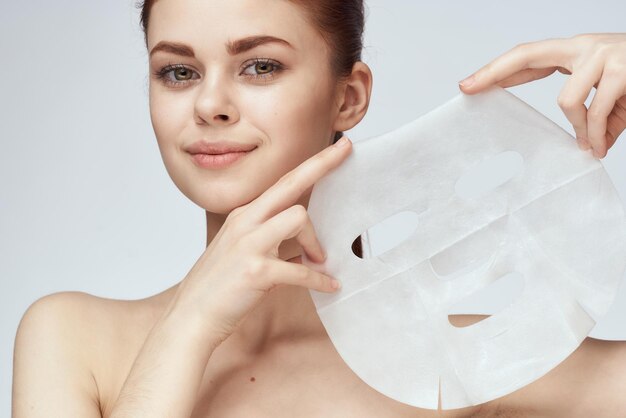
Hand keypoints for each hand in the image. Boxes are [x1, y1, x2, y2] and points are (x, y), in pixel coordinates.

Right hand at [170, 136, 351, 344]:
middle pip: (290, 183)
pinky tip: (330, 286)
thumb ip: (270, 238)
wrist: (191, 316)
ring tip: (320, 260)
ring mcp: (249, 244)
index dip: (312, 163)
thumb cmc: (218, 286)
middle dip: (321, 164)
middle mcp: (245, 221)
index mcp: (244, 214)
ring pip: (298, 218)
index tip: (337, 147)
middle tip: (346, 150)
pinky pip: (301, 269)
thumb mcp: (241, 250)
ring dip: (315, 241)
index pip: (283, 182)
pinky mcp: (256, 270)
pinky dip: (319, 279)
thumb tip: (306, 239)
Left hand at [458, 33, 625, 158]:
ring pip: (566, 99)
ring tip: (595, 144)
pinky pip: (596, 110)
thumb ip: (594, 117)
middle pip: (526, 53)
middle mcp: (586, 46)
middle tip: (467, 87)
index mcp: (578, 52)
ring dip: (580, 129)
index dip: (498, 71)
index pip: (528, 57)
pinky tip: (602, 145)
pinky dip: (598, 133)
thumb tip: (587, 145)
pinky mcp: (623, 68)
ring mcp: (604, 53)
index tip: (468, 85)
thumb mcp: (616, 101)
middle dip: (493, 71)